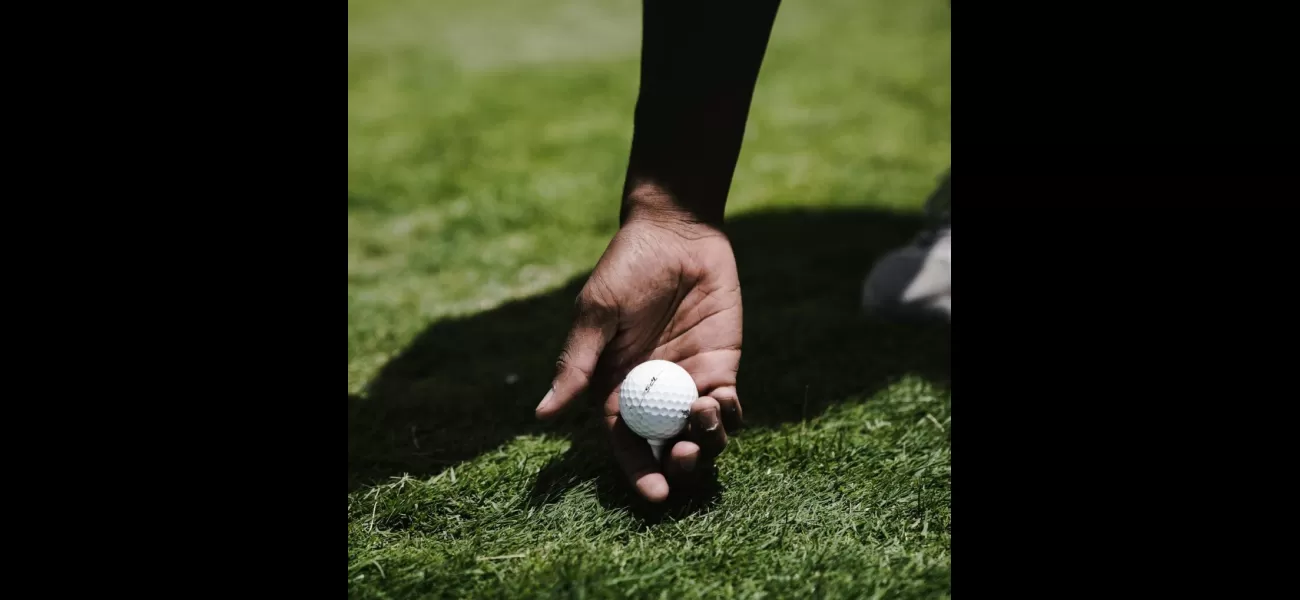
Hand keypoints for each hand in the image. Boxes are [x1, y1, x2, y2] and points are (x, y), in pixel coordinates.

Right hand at [535, 215, 742, 501]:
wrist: (676, 233)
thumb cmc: (626, 268)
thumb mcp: (597, 314)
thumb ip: (577, 365)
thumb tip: (543, 414)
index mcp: (614, 389)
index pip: (625, 443)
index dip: (638, 472)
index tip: (654, 494)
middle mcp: (652, 395)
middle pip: (666, 449)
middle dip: (677, 466)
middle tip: (681, 457)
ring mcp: (688, 383)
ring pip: (701, 435)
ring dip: (705, 441)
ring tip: (702, 415)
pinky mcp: (721, 366)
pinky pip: (729, 407)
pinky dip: (728, 415)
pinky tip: (721, 401)